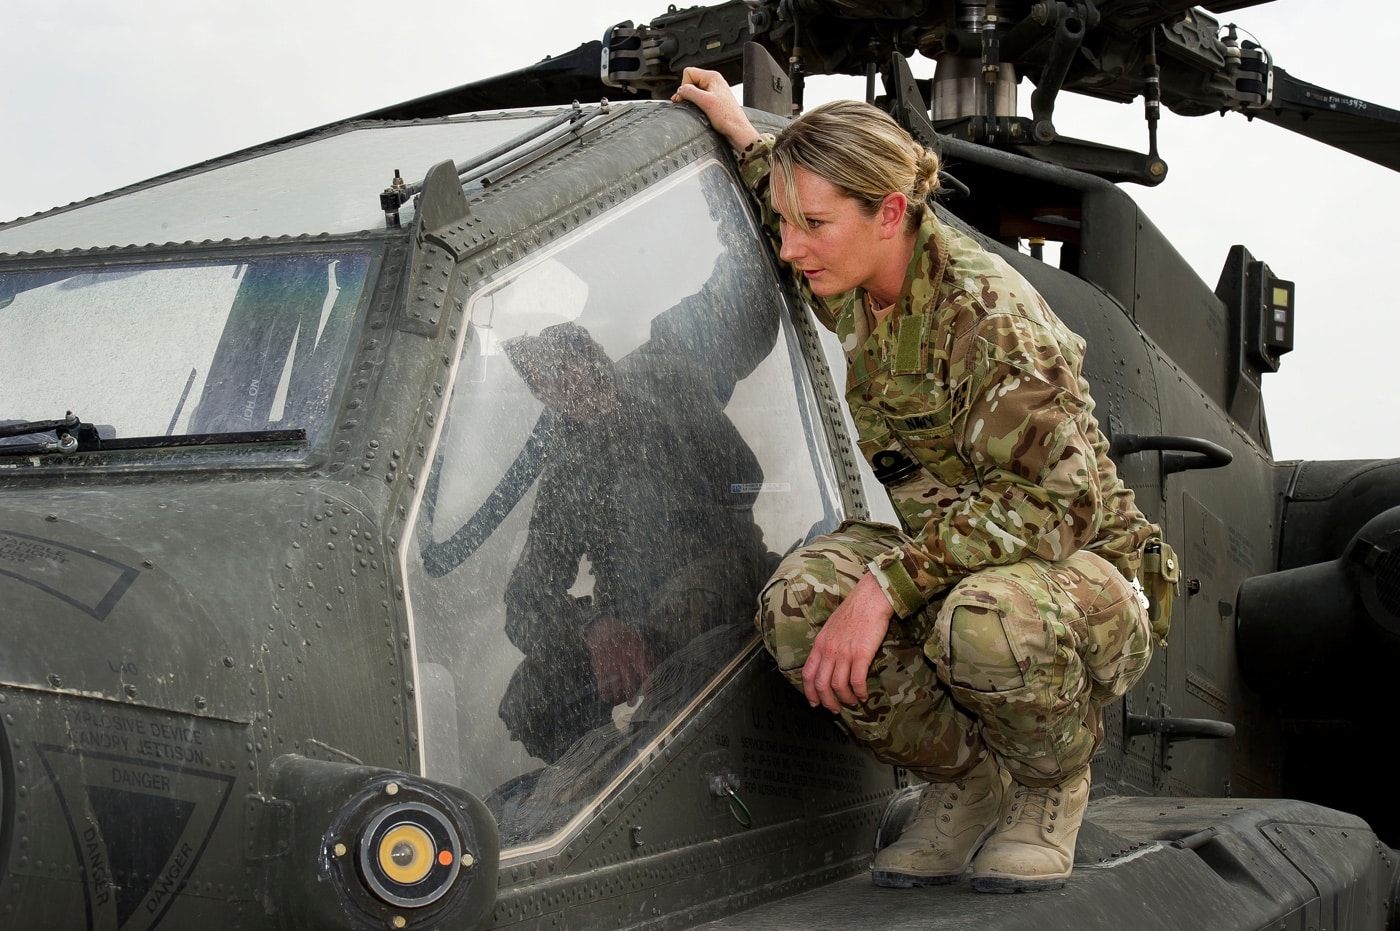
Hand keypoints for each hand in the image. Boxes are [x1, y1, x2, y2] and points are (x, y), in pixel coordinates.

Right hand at [585, 615, 654, 704]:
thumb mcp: (640, 641)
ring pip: (616, 688)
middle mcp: (624, 661)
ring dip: (619, 697)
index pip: (645, 675)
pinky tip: (607, 697)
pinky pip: (602, 685)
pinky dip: (605, 694)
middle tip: (632, 702)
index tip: (648, 696)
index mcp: (637, 653)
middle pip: (630, 685)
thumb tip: (658, 668)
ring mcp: (611, 664)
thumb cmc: (625, 635)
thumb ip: (650, 655)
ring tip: (621, 700)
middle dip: (631, 697)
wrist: (603, 627)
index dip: (648, 688)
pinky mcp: (599, 667)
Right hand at [670, 67, 760, 151]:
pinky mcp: (714, 100)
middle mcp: (713, 81)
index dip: (685, 85)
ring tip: (699, 109)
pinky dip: (696, 104)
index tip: (688, 98)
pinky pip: (699, 98)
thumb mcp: (705, 101)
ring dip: (692, 100)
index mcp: (712, 76)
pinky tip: (701, 111)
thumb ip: (690, 92)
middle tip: (692, 105)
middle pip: (690, 81)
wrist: (737, 130)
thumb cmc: (727, 117)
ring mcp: (714, 90)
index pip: (688, 72)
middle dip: (688, 93)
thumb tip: (680, 90)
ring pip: (694, 90)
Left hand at [801, 572, 894, 712]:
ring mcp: (844, 653)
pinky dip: (859, 692)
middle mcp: (829, 650)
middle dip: (827, 701)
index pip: (808, 674)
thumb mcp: (831, 627)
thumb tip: (827, 660)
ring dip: (846, 699)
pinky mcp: (861, 654)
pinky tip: (863, 694)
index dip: (809, 692)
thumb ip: (827, 644)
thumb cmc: (854, 610)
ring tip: (853, 701)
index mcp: (820, 644)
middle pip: (822, 685)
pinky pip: (857, 681)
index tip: (814, 702)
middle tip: (835, 709)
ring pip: (838, 686)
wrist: (870, 599)